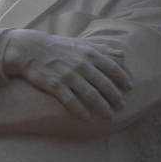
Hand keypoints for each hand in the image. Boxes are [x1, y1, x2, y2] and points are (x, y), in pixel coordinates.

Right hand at [2, 30, 133, 119]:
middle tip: (121, 106)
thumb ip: (101, 50)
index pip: (111, 67)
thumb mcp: (80, 43)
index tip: (129, 88)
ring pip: (90, 94)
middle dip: (115, 96)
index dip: (122, 78)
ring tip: (108, 116)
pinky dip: (80, 110)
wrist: (30, 48)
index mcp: (88, 53)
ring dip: (101, 107)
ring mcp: (67, 75)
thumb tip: (121, 54)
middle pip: (103, 83)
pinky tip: (87, 118)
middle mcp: (80, 64)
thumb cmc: (58, 47)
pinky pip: (70, 100)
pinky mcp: (54, 84)